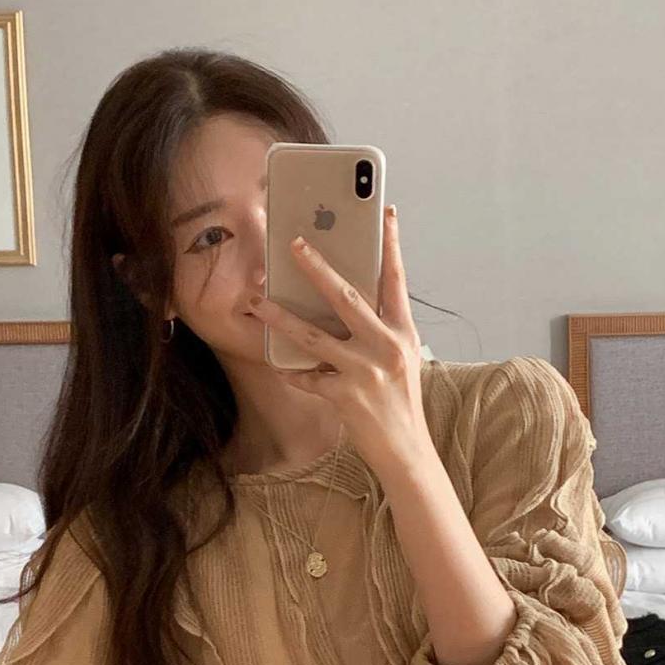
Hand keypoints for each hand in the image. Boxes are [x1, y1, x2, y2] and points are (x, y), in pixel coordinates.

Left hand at [246, 206, 429, 470]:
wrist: (406, 450)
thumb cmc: (400, 401)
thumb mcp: (400, 358)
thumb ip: (379, 329)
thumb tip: (346, 300)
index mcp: (402, 332)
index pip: (396, 279)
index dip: (390, 245)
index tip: (384, 213)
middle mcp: (386, 346)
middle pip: (346, 297)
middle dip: (317, 268)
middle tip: (295, 244)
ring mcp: (364, 371)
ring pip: (313, 335)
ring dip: (281, 317)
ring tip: (258, 301)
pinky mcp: (345, 395)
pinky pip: (308, 376)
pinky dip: (292, 371)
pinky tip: (277, 364)